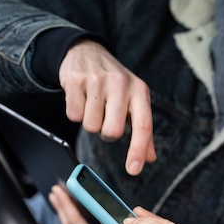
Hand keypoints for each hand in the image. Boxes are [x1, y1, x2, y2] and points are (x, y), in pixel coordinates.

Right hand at [59, 40, 156, 174]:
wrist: (88, 52)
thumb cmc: (115, 84)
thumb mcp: (134, 100)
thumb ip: (142, 130)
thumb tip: (150, 158)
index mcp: (140, 91)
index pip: (143, 125)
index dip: (139, 149)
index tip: (134, 170)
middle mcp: (121, 84)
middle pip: (112, 132)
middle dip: (106, 132)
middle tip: (106, 118)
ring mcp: (97, 81)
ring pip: (90, 126)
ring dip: (90, 121)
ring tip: (93, 104)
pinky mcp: (75, 80)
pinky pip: (72, 116)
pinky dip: (75, 112)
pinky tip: (81, 98)